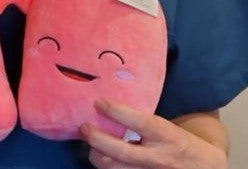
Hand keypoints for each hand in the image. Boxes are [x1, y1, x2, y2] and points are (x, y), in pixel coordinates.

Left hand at [80, 99, 227, 168]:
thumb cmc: (181, 142)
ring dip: (98, 157)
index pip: (138, 122)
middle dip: (98, 139)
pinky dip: (109, 168)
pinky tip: (102, 158)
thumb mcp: (167, 126)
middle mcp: (158, 157)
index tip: (99, 102)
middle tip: (84, 127)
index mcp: (165, 135)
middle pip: (121, 152)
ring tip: (90, 144)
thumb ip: (143, 121)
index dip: (117, 112)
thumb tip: (110, 105)